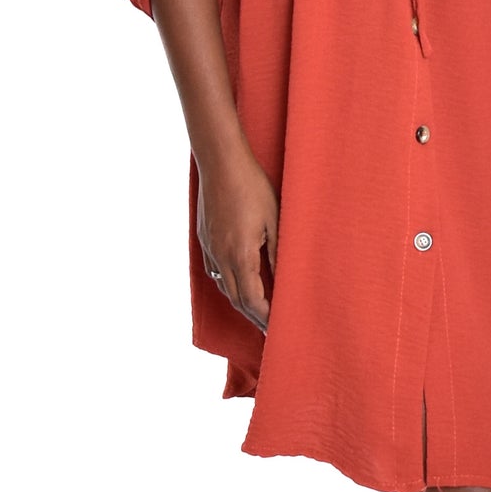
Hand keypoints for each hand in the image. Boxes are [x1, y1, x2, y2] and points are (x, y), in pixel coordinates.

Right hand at [197, 141, 279, 332]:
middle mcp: (220, 256)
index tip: (279, 328)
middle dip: (254, 317)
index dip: (266, 318)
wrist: (220, 161)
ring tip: (257, 312)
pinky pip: (215, 271)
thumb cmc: (252, 187)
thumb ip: (278, 253)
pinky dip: (229, 284)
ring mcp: (209, 248)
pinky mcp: (205, 238)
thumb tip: (286, 279)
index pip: (253, 300)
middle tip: (269, 330)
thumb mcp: (275, 220)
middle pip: (236, 299)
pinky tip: (239, 283)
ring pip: (224, 286)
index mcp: (240, 255)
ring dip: (241, 302)